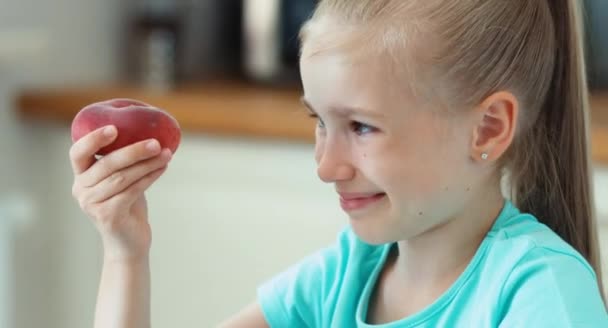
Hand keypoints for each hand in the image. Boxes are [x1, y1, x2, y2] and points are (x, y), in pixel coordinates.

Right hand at [69, 125, 171, 259]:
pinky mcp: (108, 215)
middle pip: (107, 164)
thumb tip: (150, 133)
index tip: (114, 128)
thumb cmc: (128, 205)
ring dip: (147, 164)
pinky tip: (162, 168)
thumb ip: (124, 161)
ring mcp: (92, 204)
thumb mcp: (122, 180)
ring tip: (166, 154)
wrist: (129, 242)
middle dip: (134, 151)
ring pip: (122, 177)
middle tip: (156, 142)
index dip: (93, 139)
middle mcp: (81, 190)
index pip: (77, 153)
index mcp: (81, 176)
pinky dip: (150, 177)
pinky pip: (132, 190)